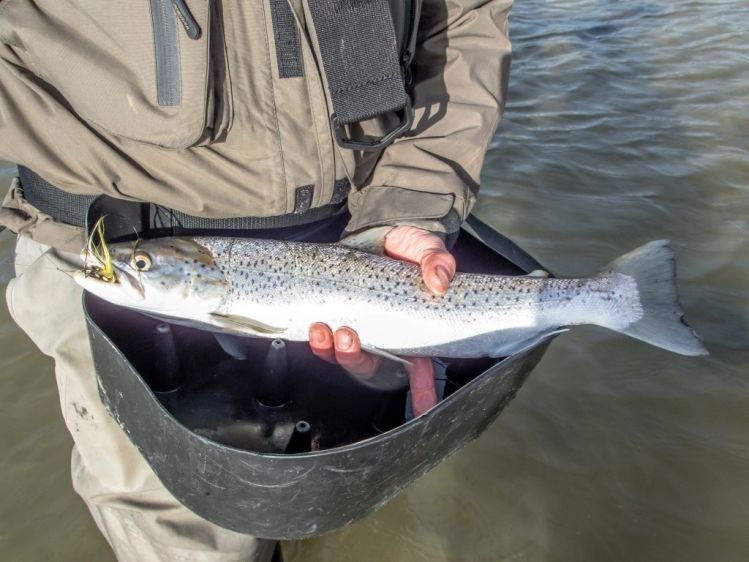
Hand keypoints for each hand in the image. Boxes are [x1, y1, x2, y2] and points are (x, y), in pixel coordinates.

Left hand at [309, 226, 455, 416]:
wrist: (383, 231)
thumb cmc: (410, 248)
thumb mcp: (428, 249)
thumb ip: (437, 261)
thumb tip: (439, 281)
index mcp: (412, 328)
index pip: (421, 368)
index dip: (422, 391)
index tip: (424, 410)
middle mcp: (385, 335)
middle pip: (372, 363)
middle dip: (356, 359)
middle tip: (348, 337)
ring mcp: (361, 326)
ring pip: (346, 353)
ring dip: (332, 350)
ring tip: (324, 331)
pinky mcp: (339, 313)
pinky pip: (326, 336)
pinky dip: (318, 337)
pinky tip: (313, 326)